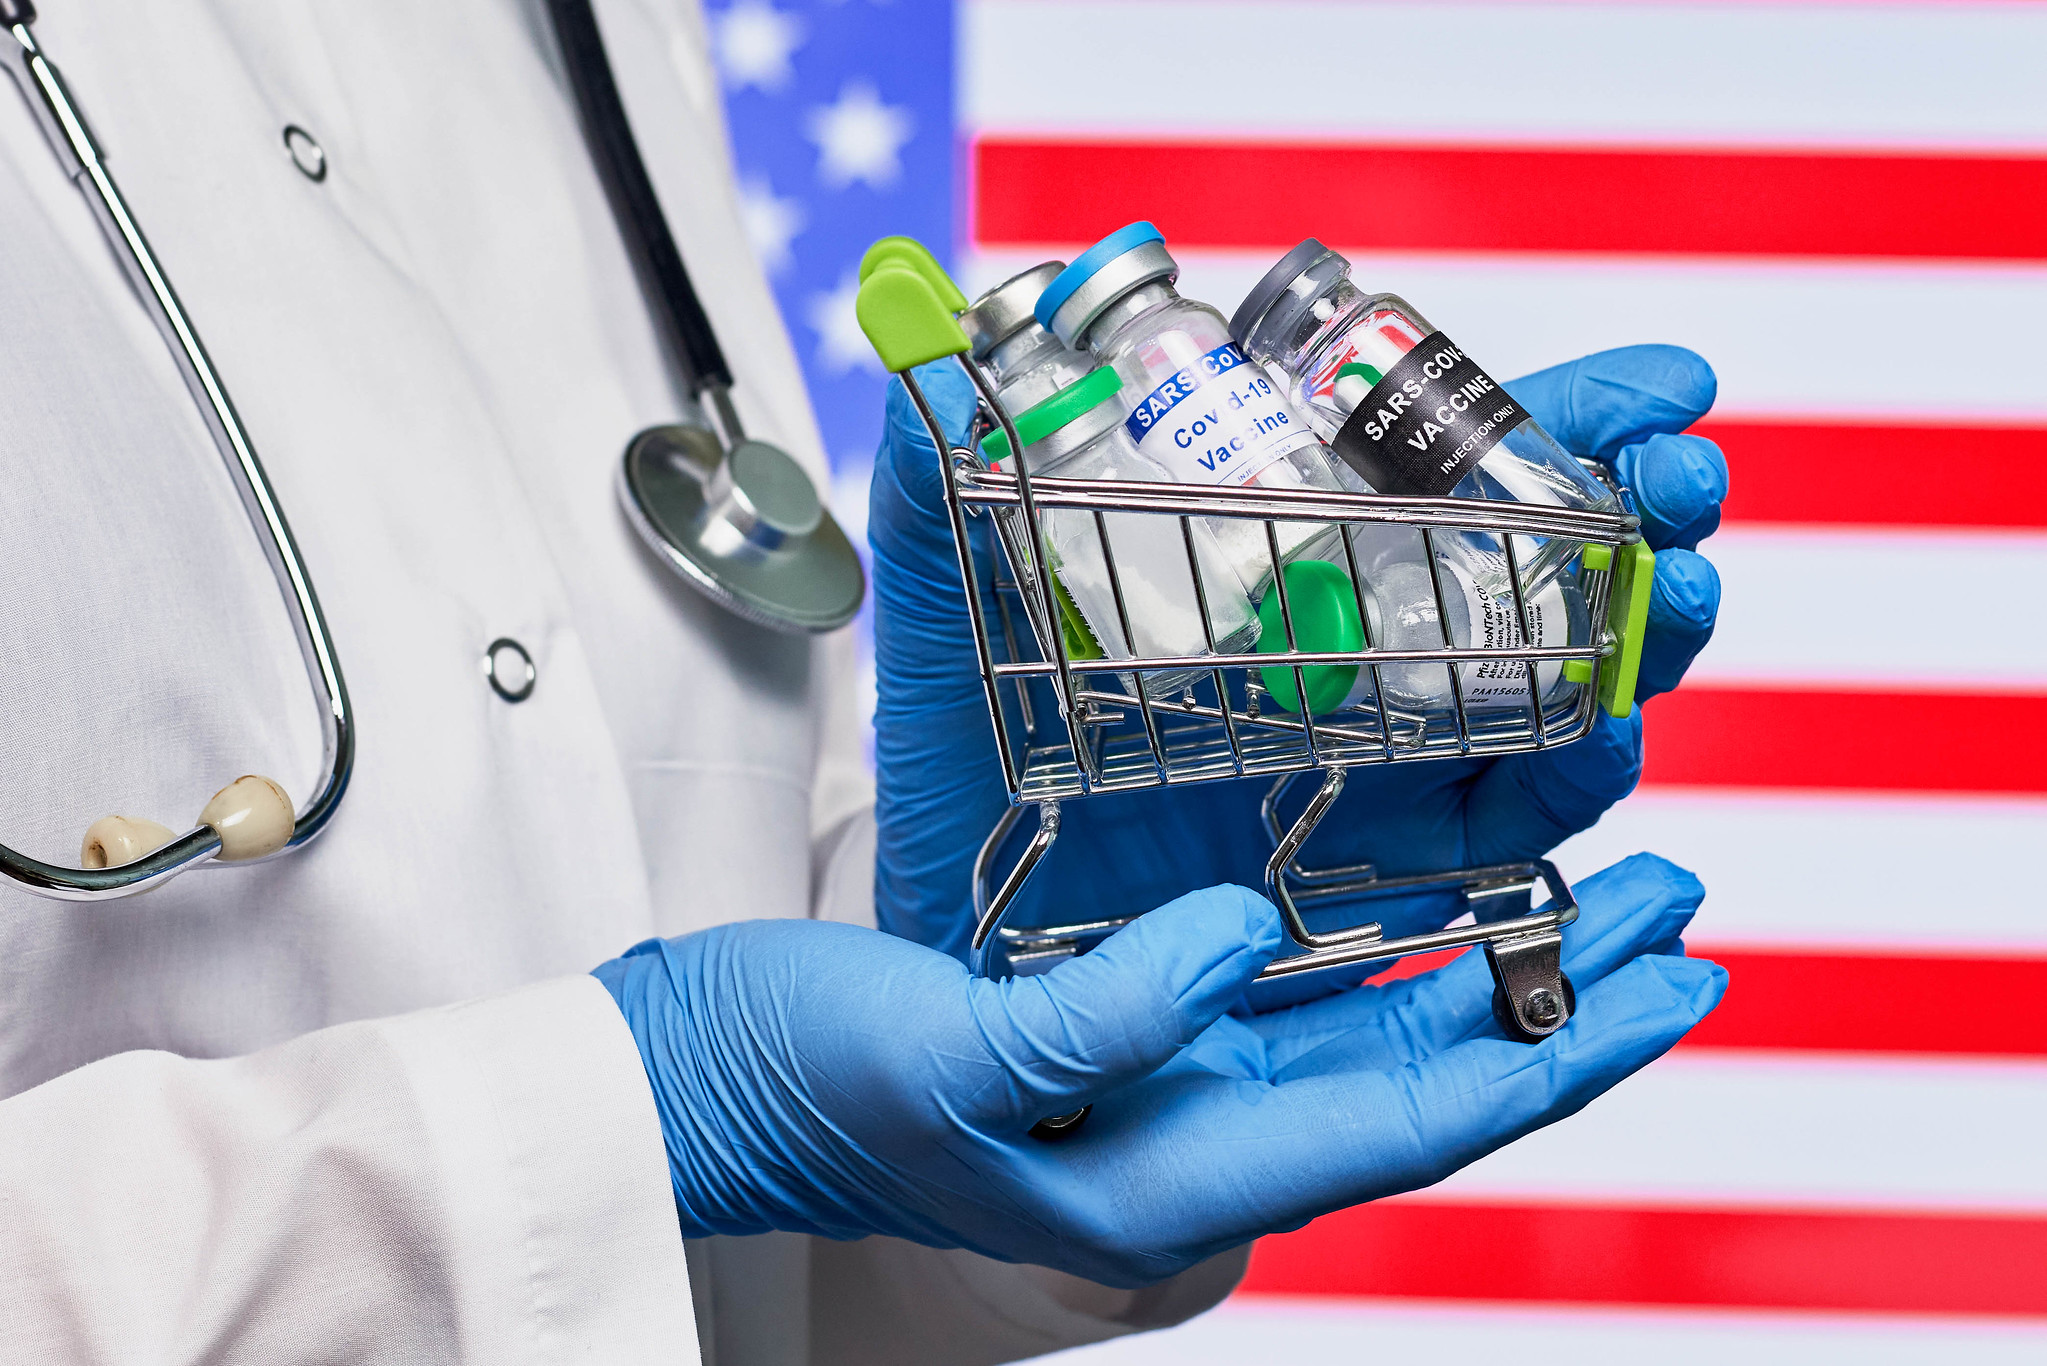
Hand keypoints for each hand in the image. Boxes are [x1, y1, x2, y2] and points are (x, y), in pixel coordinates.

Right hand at [595, 854, 1722, 1285]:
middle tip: (1676, 910)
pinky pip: (1294, 999)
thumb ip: (1111, 1014)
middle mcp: (1190, 1138)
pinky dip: (1380, 952)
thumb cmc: (804, 1083)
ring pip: (1375, 1034)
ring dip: (1490, 967)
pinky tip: (1424, 906)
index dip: (1557, 1052)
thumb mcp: (951, 1054)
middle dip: (1562, 1000)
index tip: (1671, 978)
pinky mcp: (1122, 1031)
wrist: (697, 1079)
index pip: (1413, 1116)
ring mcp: (1162, 1086)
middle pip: (1426, 1075)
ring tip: (1592, 897)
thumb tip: (1248, 934)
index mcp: (1169, 1176)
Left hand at [871, 346, 1727, 964]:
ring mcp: (1386, 754)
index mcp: (1286, 557)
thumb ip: (947, 487)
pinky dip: (1569, 781)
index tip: (1659, 389)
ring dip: (1636, 639)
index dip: (1559, 419)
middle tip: (1675, 491)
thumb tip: (967, 350)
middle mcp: (1361, 646)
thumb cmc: (954, 751)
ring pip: (1558, 687)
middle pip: (1542, 567)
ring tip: (1671, 601)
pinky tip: (1597, 741)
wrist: (951, 919)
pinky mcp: (1385, 868)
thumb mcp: (945, 609)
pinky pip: (1510, 823)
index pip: (1444, 464)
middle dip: (1634, 520)